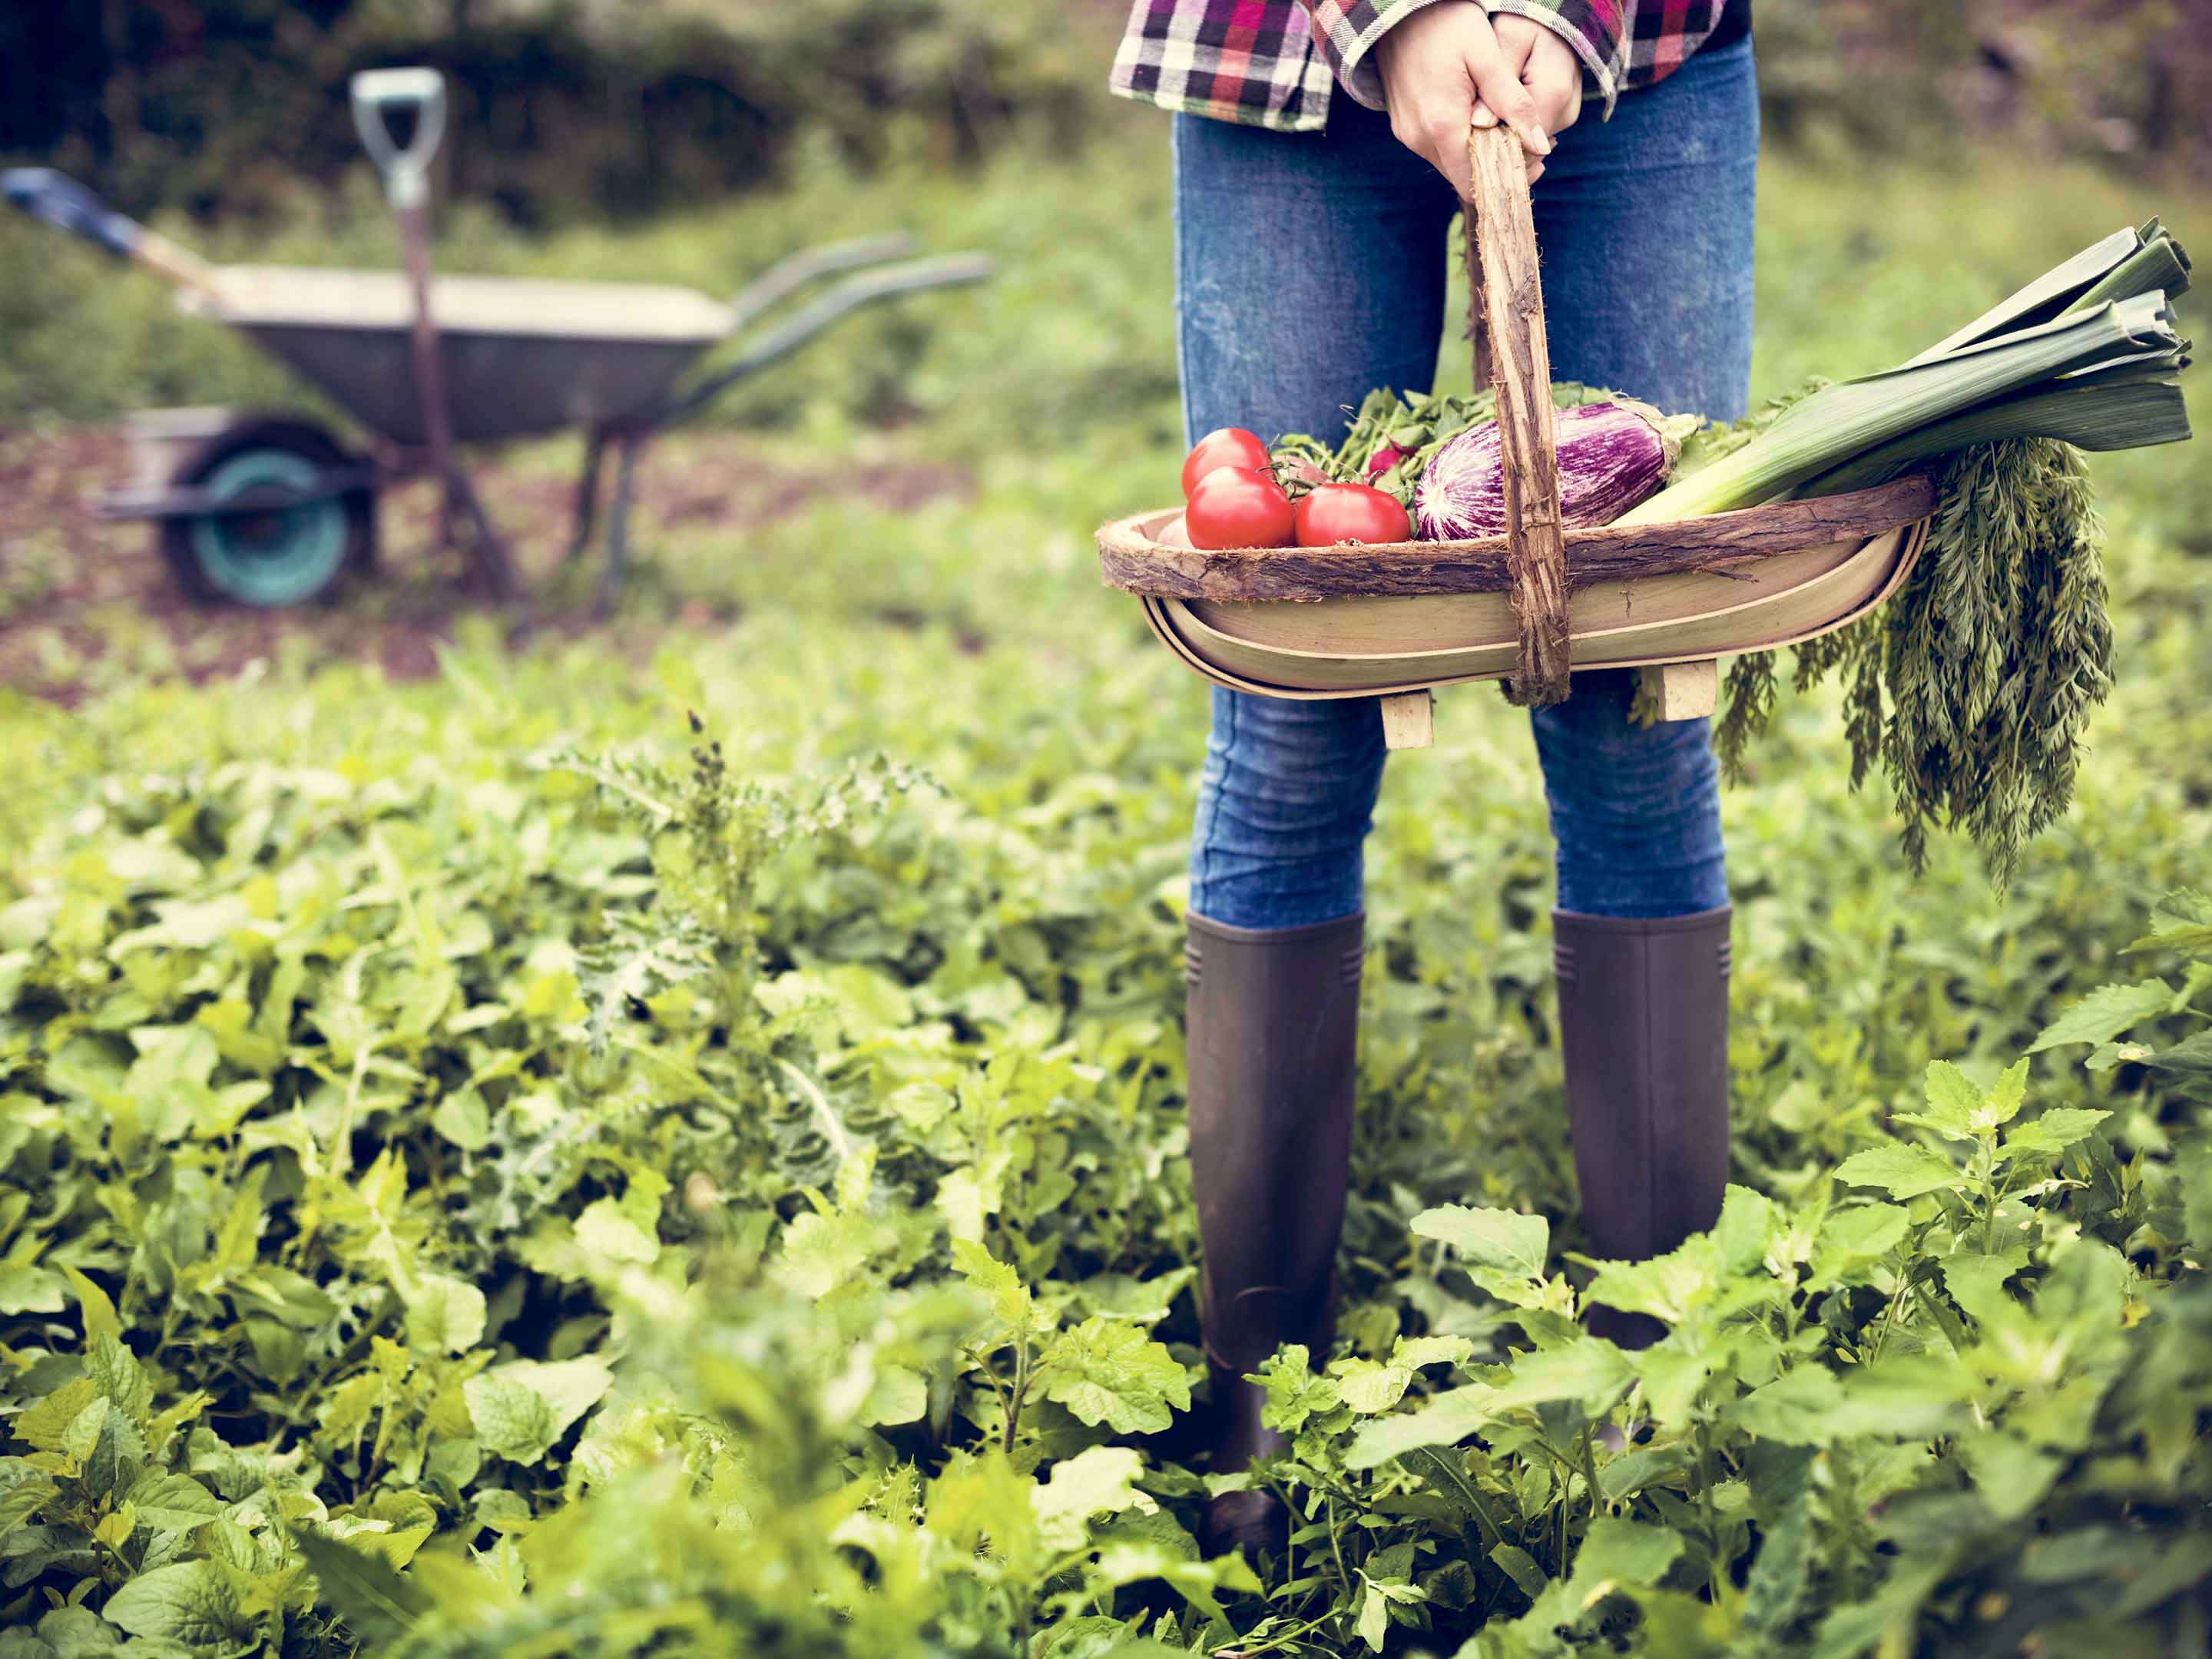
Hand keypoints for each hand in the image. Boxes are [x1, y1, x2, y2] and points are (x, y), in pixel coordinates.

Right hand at [1372, 4, 1584, 192]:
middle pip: (1464, 178)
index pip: (1476, 183)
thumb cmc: (1444, 23)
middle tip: (1528, 141)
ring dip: (1480, 155)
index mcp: (1441, 124)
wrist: (1395, 10)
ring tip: (1507, 125)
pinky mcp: (1404, 128)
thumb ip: (1513, 103)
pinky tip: (1480, 118)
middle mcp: (1419, 139)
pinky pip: (1438, 149)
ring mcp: (1408, 135)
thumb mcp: (1487, 55)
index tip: (1536, 163)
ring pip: (1452, 165)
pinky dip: (1462, 143)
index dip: (1507, 181)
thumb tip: (1540, 145)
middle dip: (1497, 167)